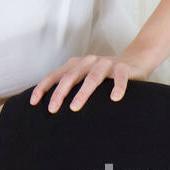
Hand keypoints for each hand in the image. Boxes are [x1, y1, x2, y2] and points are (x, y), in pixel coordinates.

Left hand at [29, 54, 145, 112]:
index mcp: (77, 65)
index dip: (43, 87)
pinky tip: (115, 98)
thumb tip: (52, 108)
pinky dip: (118, 87)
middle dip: (60, 93)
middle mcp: (89, 62)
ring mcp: (106, 64)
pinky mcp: (123, 68)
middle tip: (52, 109)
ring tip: (75, 107)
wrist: (135, 60)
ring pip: (93, 78)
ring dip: (83, 93)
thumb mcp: (86, 79)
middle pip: (71, 76)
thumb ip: (72, 87)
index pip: (56, 75)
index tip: (34, 102)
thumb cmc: (105, 76)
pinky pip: (120, 77)